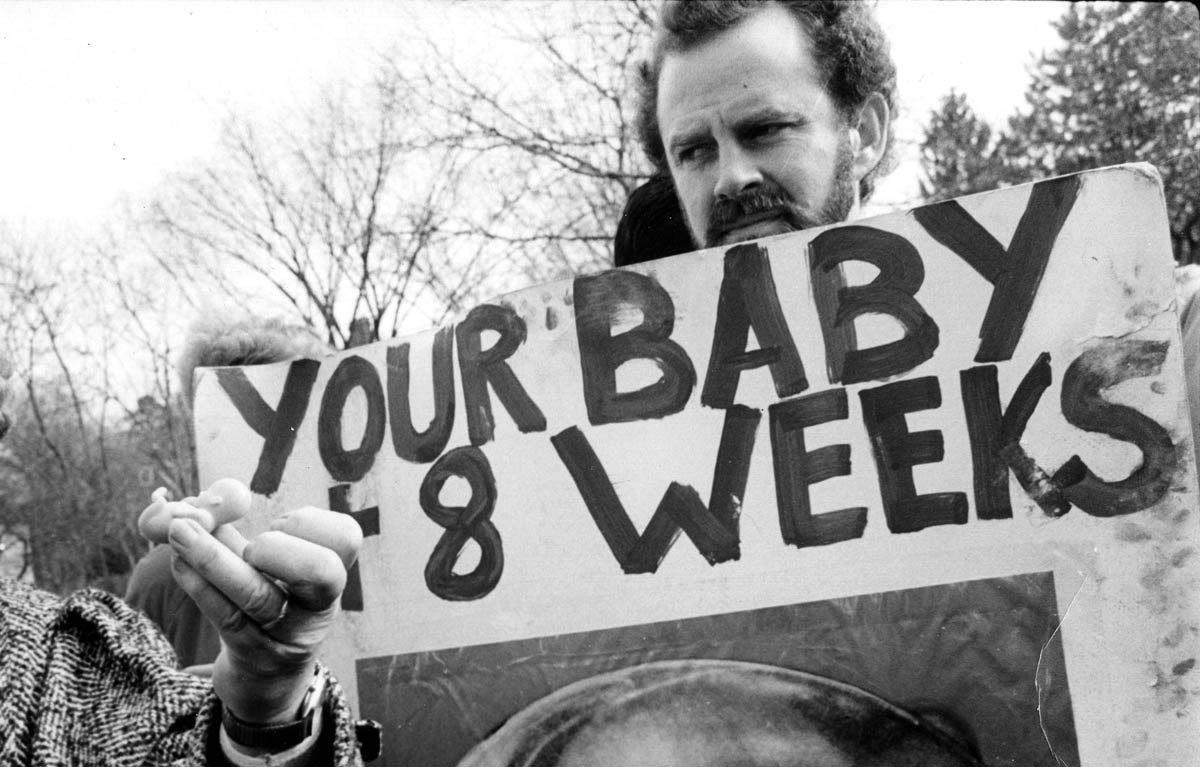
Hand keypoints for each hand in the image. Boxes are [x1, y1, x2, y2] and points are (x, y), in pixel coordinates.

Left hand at [168, 506, 361, 723]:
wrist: (267, 680)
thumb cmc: (267, 607)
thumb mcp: (268, 573)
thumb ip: (238, 537)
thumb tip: (197, 501)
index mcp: (332, 577)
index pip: (345, 538)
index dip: (310, 523)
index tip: (279, 525)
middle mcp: (319, 607)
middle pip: (321, 571)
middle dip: (279, 548)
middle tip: (250, 548)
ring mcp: (287, 635)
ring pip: (256, 595)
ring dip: (213, 557)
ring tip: (178, 530)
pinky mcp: (251, 654)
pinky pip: (223, 615)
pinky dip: (197, 584)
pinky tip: (177, 562)